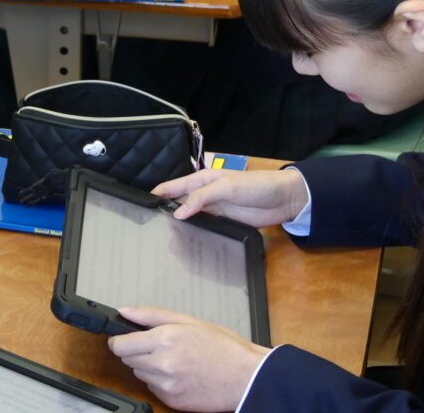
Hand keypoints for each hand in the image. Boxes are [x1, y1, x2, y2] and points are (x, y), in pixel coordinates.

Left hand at [109, 306, 269, 411]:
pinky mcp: (172, 401)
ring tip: (173, 359)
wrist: (246, 377)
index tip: (122, 338)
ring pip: (140, 374)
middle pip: (127, 360)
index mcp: (165, 339)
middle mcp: (162, 364)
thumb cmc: (223, 347)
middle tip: (157, 346)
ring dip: (148, 366)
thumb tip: (125, 311)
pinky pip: (153, 388)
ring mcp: (166, 385)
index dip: (119, 340)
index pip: (121, 344)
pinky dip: (160, 381)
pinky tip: (179, 374)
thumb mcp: (188, 320)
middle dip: (136, 351)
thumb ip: (151, 315)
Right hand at [152, 168, 307, 227]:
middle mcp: (205, 195)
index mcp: (202, 180)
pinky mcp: (224, 224)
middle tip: (148, 228)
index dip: (157, 195)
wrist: (284, 199)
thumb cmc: (256, 186)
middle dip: (164, 212)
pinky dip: (194, 234)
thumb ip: (201, 198)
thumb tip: (178, 213)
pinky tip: (186, 243)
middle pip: (178, 203)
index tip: (140, 206)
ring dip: (178, 225)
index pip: (173, 187)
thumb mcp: (226, 186)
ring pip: (190, 218)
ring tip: (161, 239)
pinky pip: (204, 229)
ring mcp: (214, 210)